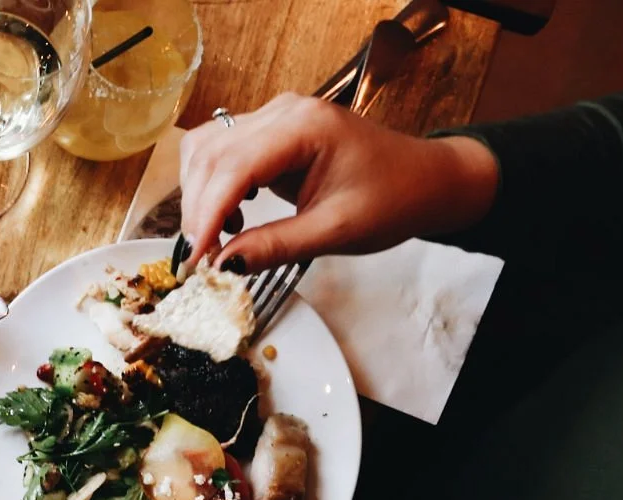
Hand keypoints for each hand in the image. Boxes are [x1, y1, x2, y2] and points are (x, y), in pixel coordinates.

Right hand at [180, 93, 498, 271]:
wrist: (427, 181)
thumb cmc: (394, 200)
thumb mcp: (335, 231)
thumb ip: (274, 246)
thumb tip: (221, 265)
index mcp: (306, 127)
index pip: (233, 167)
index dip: (206, 214)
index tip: (195, 259)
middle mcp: (284, 111)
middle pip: (210, 154)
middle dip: (197, 209)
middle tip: (203, 257)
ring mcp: (275, 117)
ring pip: (206, 150)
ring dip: (200, 196)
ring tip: (218, 237)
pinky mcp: (271, 131)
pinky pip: (220, 152)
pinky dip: (212, 187)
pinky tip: (232, 217)